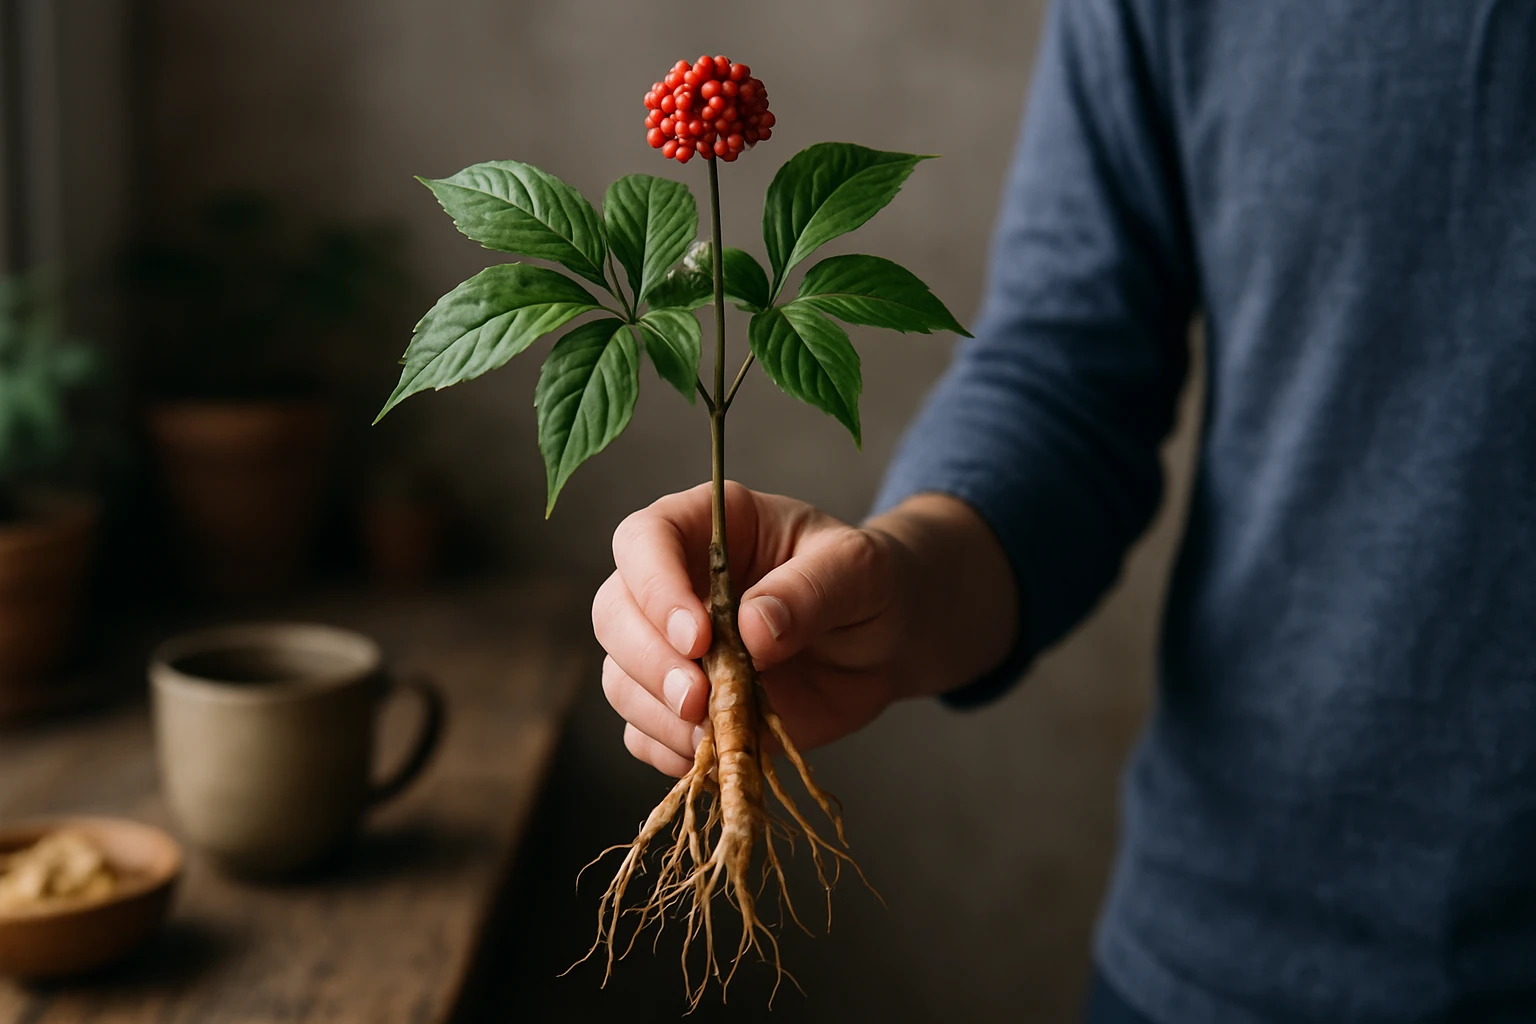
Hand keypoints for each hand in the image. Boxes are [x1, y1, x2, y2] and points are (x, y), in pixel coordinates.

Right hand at [593, 481, 1018, 775]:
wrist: (885, 640)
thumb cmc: (869, 584)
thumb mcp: (859, 569)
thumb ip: (810, 589)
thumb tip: (752, 628)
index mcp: (707, 525)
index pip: (644, 539)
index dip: (655, 587)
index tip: (698, 636)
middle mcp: (674, 582)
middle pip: (615, 612)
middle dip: (648, 661)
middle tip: (699, 698)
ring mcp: (670, 647)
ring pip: (620, 676)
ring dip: (657, 712)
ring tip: (716, 729)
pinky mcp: (681, 705)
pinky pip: (643, 732)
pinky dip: (669, 750)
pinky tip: (714, 751)